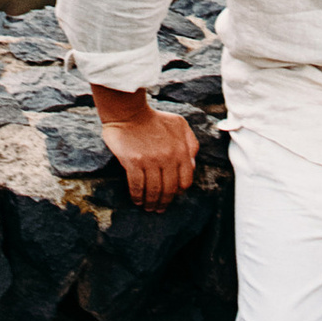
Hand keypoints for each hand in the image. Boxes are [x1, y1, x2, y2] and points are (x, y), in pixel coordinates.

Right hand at [91, 86, 197, 208]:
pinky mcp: (133, 162)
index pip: (185, 181)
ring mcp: (150, 160)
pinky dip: (137, 196)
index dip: (179, 191)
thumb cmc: (155, 119)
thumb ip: (190, 143)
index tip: (172, 195)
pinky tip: (137, 200)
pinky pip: (137, 185)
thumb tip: (192, 164)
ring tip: (148, 207)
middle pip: (169, 189)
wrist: (129, 112)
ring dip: (151, 202)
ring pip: (153, 190)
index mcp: (181, 151)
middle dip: (164, 202)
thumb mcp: (180, 125)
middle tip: (159, 208)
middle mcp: (168, 157)